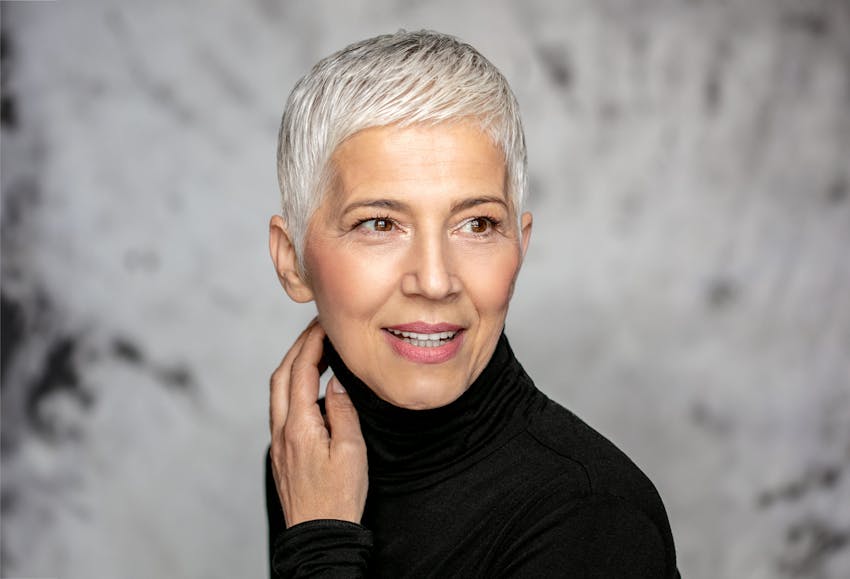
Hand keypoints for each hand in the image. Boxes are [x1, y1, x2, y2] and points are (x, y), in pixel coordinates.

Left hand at [269, 319, 367, 526]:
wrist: (319, 536)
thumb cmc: (339, 498)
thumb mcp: (352, 451)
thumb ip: (342, 411)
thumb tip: (337, 382)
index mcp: (299, 426)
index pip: (301, 371)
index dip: (312, 343)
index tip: (325, 324)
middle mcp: (282, 430)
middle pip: (282, 376)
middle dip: (298, 348)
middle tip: (318, 330)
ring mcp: (279, 442)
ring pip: (278, 392)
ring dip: (293, 366)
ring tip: (315, 352)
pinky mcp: (282, 452)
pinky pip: (281, 408)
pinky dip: (293, 387)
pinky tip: (310, 388)